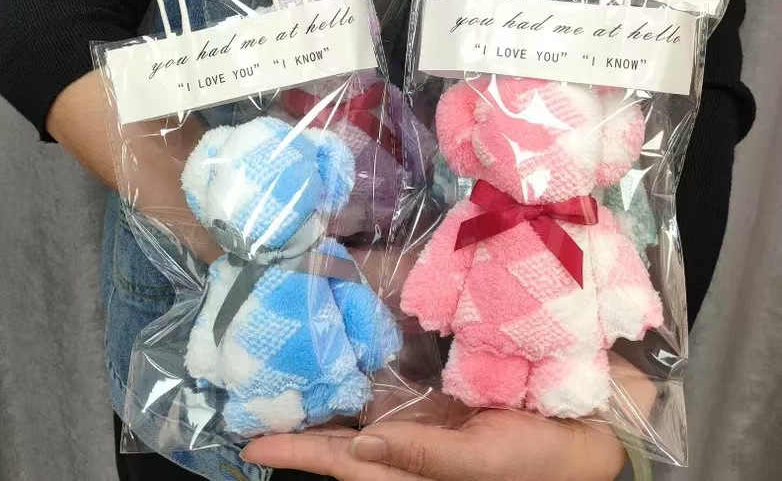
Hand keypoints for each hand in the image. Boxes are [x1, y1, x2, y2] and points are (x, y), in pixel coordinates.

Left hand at [241, 408, 626, 480]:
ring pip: (359, 412)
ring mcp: (419, 421)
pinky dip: (361, 375)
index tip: (249, 442)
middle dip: (298, 427)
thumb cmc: (532, 458)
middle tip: (253, 403)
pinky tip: (343, 356)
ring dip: (324, 398)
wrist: (577, 430)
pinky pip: (388, 390)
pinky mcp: (436, 398)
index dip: (295, 453)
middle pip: (340, 440)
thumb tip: (359, 442)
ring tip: (285, 374)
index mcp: (410, 472)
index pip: (341, 463)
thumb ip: (420, 456)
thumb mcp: (479, 462)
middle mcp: (405, 448)